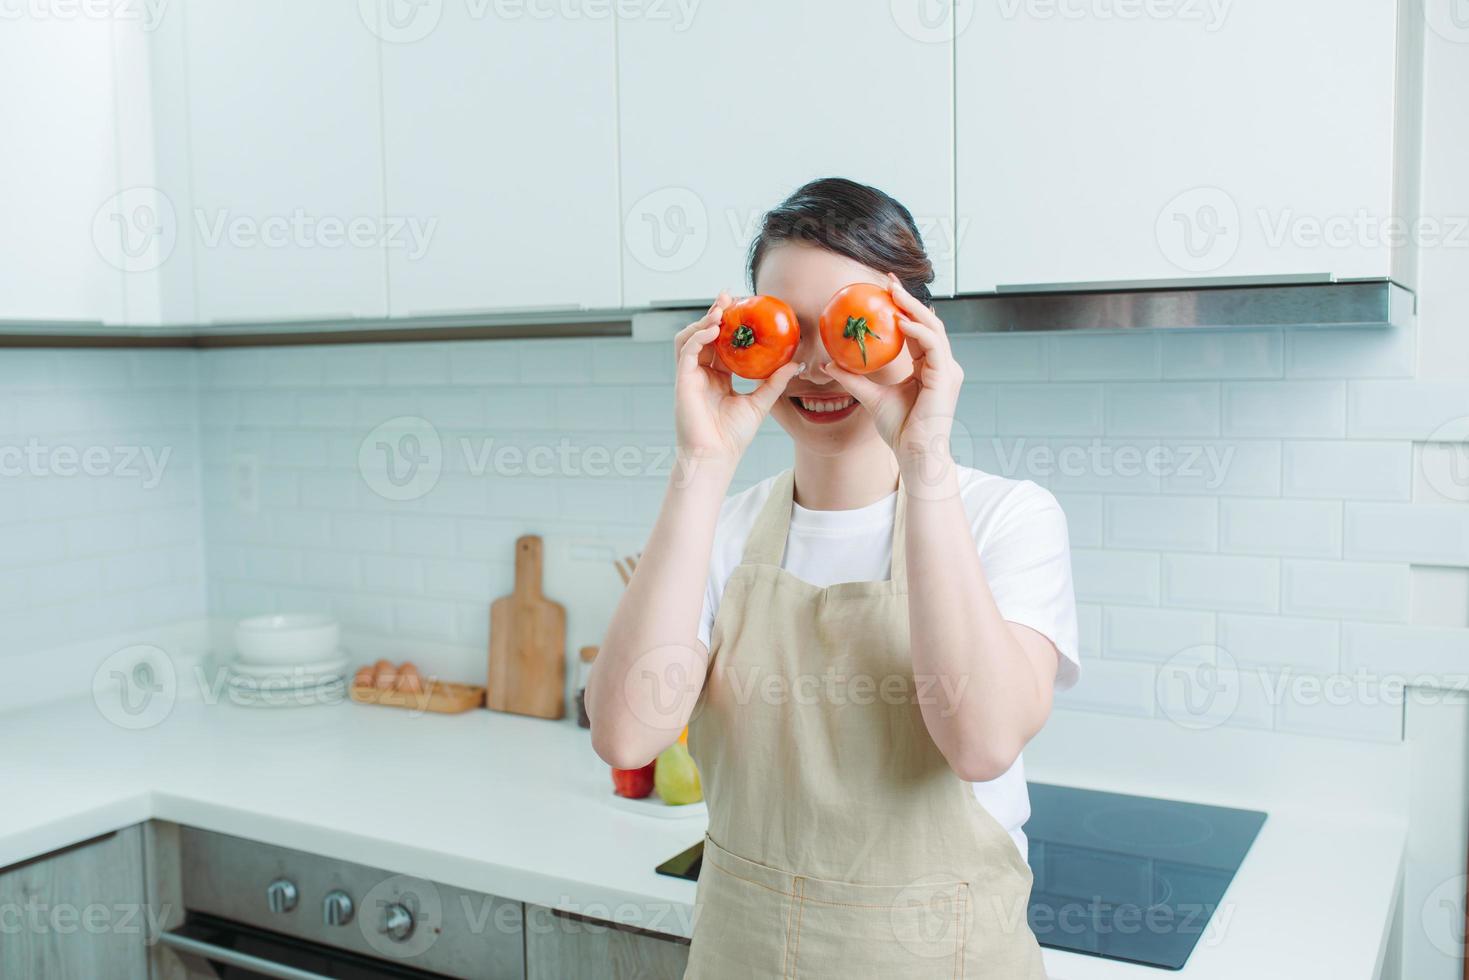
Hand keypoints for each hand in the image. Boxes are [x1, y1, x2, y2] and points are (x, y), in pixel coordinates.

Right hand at [672, 292, 801, 474]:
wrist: (716, 457)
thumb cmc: (733, 437)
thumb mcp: (761, 403)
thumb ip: (774, 382)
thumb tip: (796, 364)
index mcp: (717, 377)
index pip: (721, 342)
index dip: (729, 323)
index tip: (742, 306)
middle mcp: (702, 373)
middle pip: (704, 334)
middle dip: (714, 312)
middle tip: (729, 296)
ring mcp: (690, 376)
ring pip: (690, 337)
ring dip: (703, 320)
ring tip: (720, 310)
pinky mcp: (682, 381)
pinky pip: (686, 350)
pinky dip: (698, 336)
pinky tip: (713, 330)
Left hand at [824, 274, 963, 462]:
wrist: (915, 454)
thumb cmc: (900, 430)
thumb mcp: (871, 397)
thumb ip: (854, 379)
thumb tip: (829, 364)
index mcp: (929, 367)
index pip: (917, 331)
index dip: (902, 309)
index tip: (884, 291)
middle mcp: (941, 365)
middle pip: (928, 323)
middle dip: (908, 300)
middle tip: (889, 281)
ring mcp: (947, 370)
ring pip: (933, 328)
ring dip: (912, 308)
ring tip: (893, 293)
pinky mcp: (946, 377)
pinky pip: (933, 345)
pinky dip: (917, 330)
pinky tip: (900, 322)